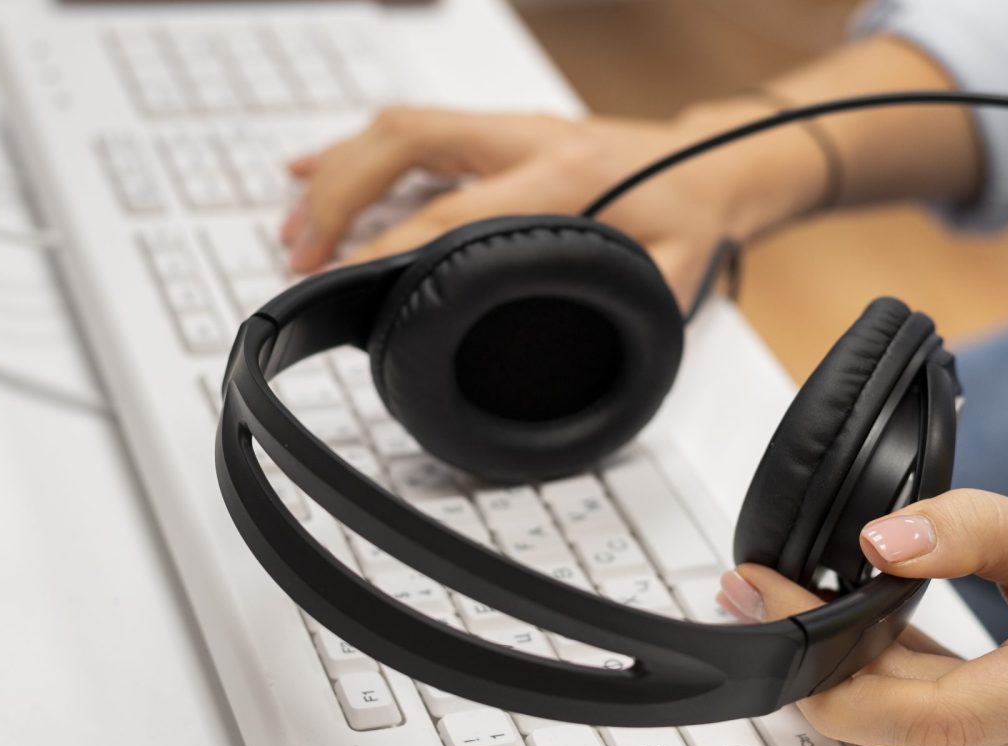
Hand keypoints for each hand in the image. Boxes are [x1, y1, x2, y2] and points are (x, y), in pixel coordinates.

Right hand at [278, 103, 823, 304]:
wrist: (715, 162)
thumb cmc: (692, 214)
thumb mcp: (674, 274)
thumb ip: (626, 307)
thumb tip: (578, 355)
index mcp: (565, 176)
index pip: (458, 209)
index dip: (394, 243)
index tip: (350, 278)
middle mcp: (527, 140)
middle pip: (406, 143)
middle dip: (340, 196)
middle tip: (301, 254)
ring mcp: (507, 130)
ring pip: (399, 128)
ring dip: (336, 173)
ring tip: (291, 229)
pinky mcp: (495, 132)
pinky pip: (410, 129)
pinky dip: (353, 152)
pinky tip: (308, 171)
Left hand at [716, 490, 1007, 745]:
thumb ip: (967, 530)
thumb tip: (878, 541)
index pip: (923, 714)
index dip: (830, 670)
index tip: (768, 601)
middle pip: (909, 727)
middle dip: (824, 662)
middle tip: (763, 591)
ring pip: (921, 737)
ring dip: (857, 676)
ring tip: (806, 608)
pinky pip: (949, 738)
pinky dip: (902, 691)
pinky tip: (870, 642)